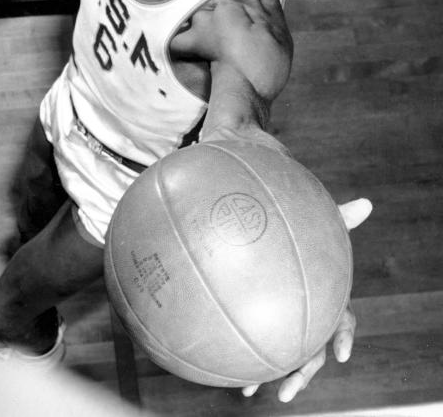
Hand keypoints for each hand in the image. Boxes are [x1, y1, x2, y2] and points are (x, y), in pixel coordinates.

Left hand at [242, 198, 372, 401]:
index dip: (342, 339)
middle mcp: (310, 318)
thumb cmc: (301, 234)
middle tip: (289, 390)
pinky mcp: (262, 326)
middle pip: (312, 352)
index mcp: (328, 300)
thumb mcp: (317, 226)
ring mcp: (287, 325)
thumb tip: (366, 202)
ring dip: (270, 377)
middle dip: (302, 373)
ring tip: (251, 392)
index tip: (341, 355)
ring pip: (284, 358)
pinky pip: (255, 348)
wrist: (267, 237)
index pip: (343, 322)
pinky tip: (228, 376)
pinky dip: (243, 364)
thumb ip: (337, 218)